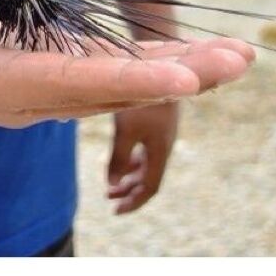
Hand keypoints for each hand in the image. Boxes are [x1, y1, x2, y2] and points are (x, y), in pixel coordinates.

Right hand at [0, 0, 253, 128]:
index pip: (72, 83)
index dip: (130, 77)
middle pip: (112, 90)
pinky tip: (185, 56)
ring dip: (176, 71)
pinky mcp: (44, 77)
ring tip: (236, 56)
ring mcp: (38, 92)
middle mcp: (25, 99)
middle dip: (178, 75)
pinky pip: (106, 75)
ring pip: (118, 85)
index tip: (186, 76)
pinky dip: (149, 64)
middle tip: (241, 60)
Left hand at [106, 38, 254, 212]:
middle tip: (110, 197)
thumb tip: (112, 185)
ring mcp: (164, 130)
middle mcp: (165, 143)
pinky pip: (149, 147)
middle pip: (150, 178)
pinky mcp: (160, 117)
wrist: (163, 64)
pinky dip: (136, 156)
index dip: (133, 202)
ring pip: (150, 162)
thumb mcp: (126, 130)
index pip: (150, 188)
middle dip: (130, 191)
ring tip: (115, 180)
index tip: (115, 210)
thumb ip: (119, 158)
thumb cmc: (142, 98)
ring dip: (132, 174)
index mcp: (160, 151)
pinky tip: (125, 153)